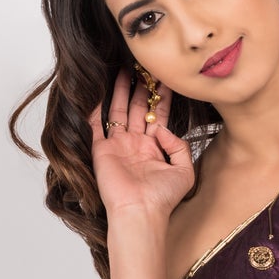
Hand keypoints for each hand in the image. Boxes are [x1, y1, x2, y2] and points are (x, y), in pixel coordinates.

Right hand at [85, 66, 194, 227]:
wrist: (139, 212)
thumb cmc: (162, 197)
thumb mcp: (184, 171)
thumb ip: (180, 145)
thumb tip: (162, 128)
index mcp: (154, 149)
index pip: (157, 116)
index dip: (161, 97)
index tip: (164, 77)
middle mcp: (135, 145)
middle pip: (137, 109)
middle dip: (140, 88)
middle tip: (142, 66)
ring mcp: (117, 146)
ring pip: (118, 111)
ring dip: (120, 91)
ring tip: (123, 69)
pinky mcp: (101, 150)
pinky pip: (95, 125)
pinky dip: (93, 108)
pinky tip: (95, 90)